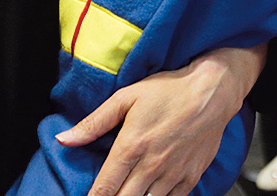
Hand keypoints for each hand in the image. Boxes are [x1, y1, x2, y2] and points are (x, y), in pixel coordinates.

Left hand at [57, 44, 265, 195]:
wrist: (211, 93)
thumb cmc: (167, 91)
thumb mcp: (125, 98)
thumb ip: (93, 122)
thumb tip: (65, 140)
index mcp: (131, 146)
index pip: (105, 187)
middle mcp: (151, 165)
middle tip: (106, 195)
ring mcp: (172, 175)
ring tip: (126, 194)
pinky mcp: (190, 178)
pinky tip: (150, 194)